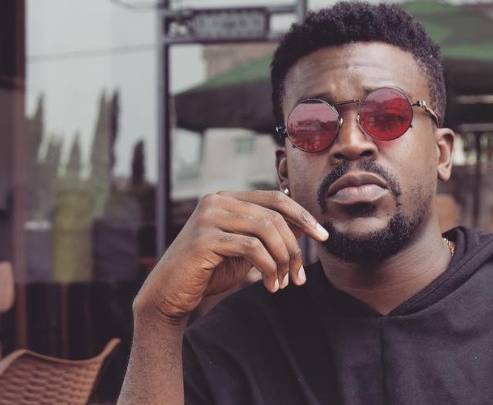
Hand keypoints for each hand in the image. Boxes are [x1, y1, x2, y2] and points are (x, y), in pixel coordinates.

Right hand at [134, 190, 328, 325]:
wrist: (169, 295)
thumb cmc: (207, 273)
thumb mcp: (244, 251)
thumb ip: (267, 236)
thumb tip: (304, 227)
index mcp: (226, 199)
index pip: (275, 198)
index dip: (303, 215)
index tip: (323, 237)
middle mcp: (216, 201)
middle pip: (274, 215)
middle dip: (295, 247)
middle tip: (300, 276)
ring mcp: (208, 217)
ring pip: (266, 230)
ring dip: (283, 260)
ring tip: (284, 283)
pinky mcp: (204, 239)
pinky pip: (252, 248)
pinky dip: (268, 268)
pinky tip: (270, 285)